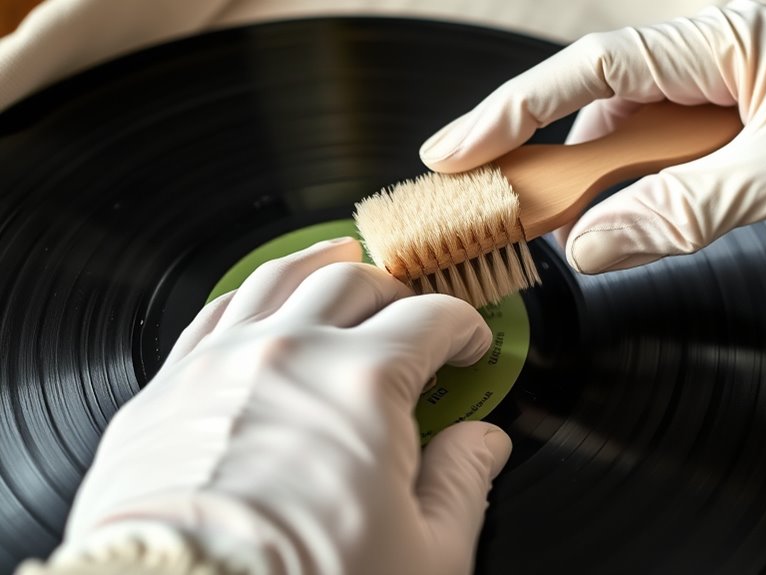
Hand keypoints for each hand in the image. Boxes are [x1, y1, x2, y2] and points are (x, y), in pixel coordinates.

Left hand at [41, 238, 510, 574]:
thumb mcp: (426, 557)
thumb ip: (463, 486)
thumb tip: (481, 446)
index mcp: (365, 385)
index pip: (431, 318)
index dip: (463, 326)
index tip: (468, 344)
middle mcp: (289, 355)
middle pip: (354, 282)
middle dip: (394, 291)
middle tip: (409, 314)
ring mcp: (218, 366)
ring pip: (277, 279)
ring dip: (319, 268)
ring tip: (338, 264)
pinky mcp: (163, 394)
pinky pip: (212, 316)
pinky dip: (249, 300)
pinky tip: (259, 309)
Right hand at [418, 0, 765, 273]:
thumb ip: (684, 211)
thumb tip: (593, 246)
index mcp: (734, 34)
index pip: (602, 65)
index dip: (520, 104)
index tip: (460, 146)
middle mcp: (719, 54)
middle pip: (602, 98)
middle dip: (546, 150)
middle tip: (490, 199)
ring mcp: (723, 92)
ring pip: (627, 134)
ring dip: (593, 181)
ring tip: (553, 223)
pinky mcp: (729, 130)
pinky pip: (660, 158)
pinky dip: (634, 193)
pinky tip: (621, 220)